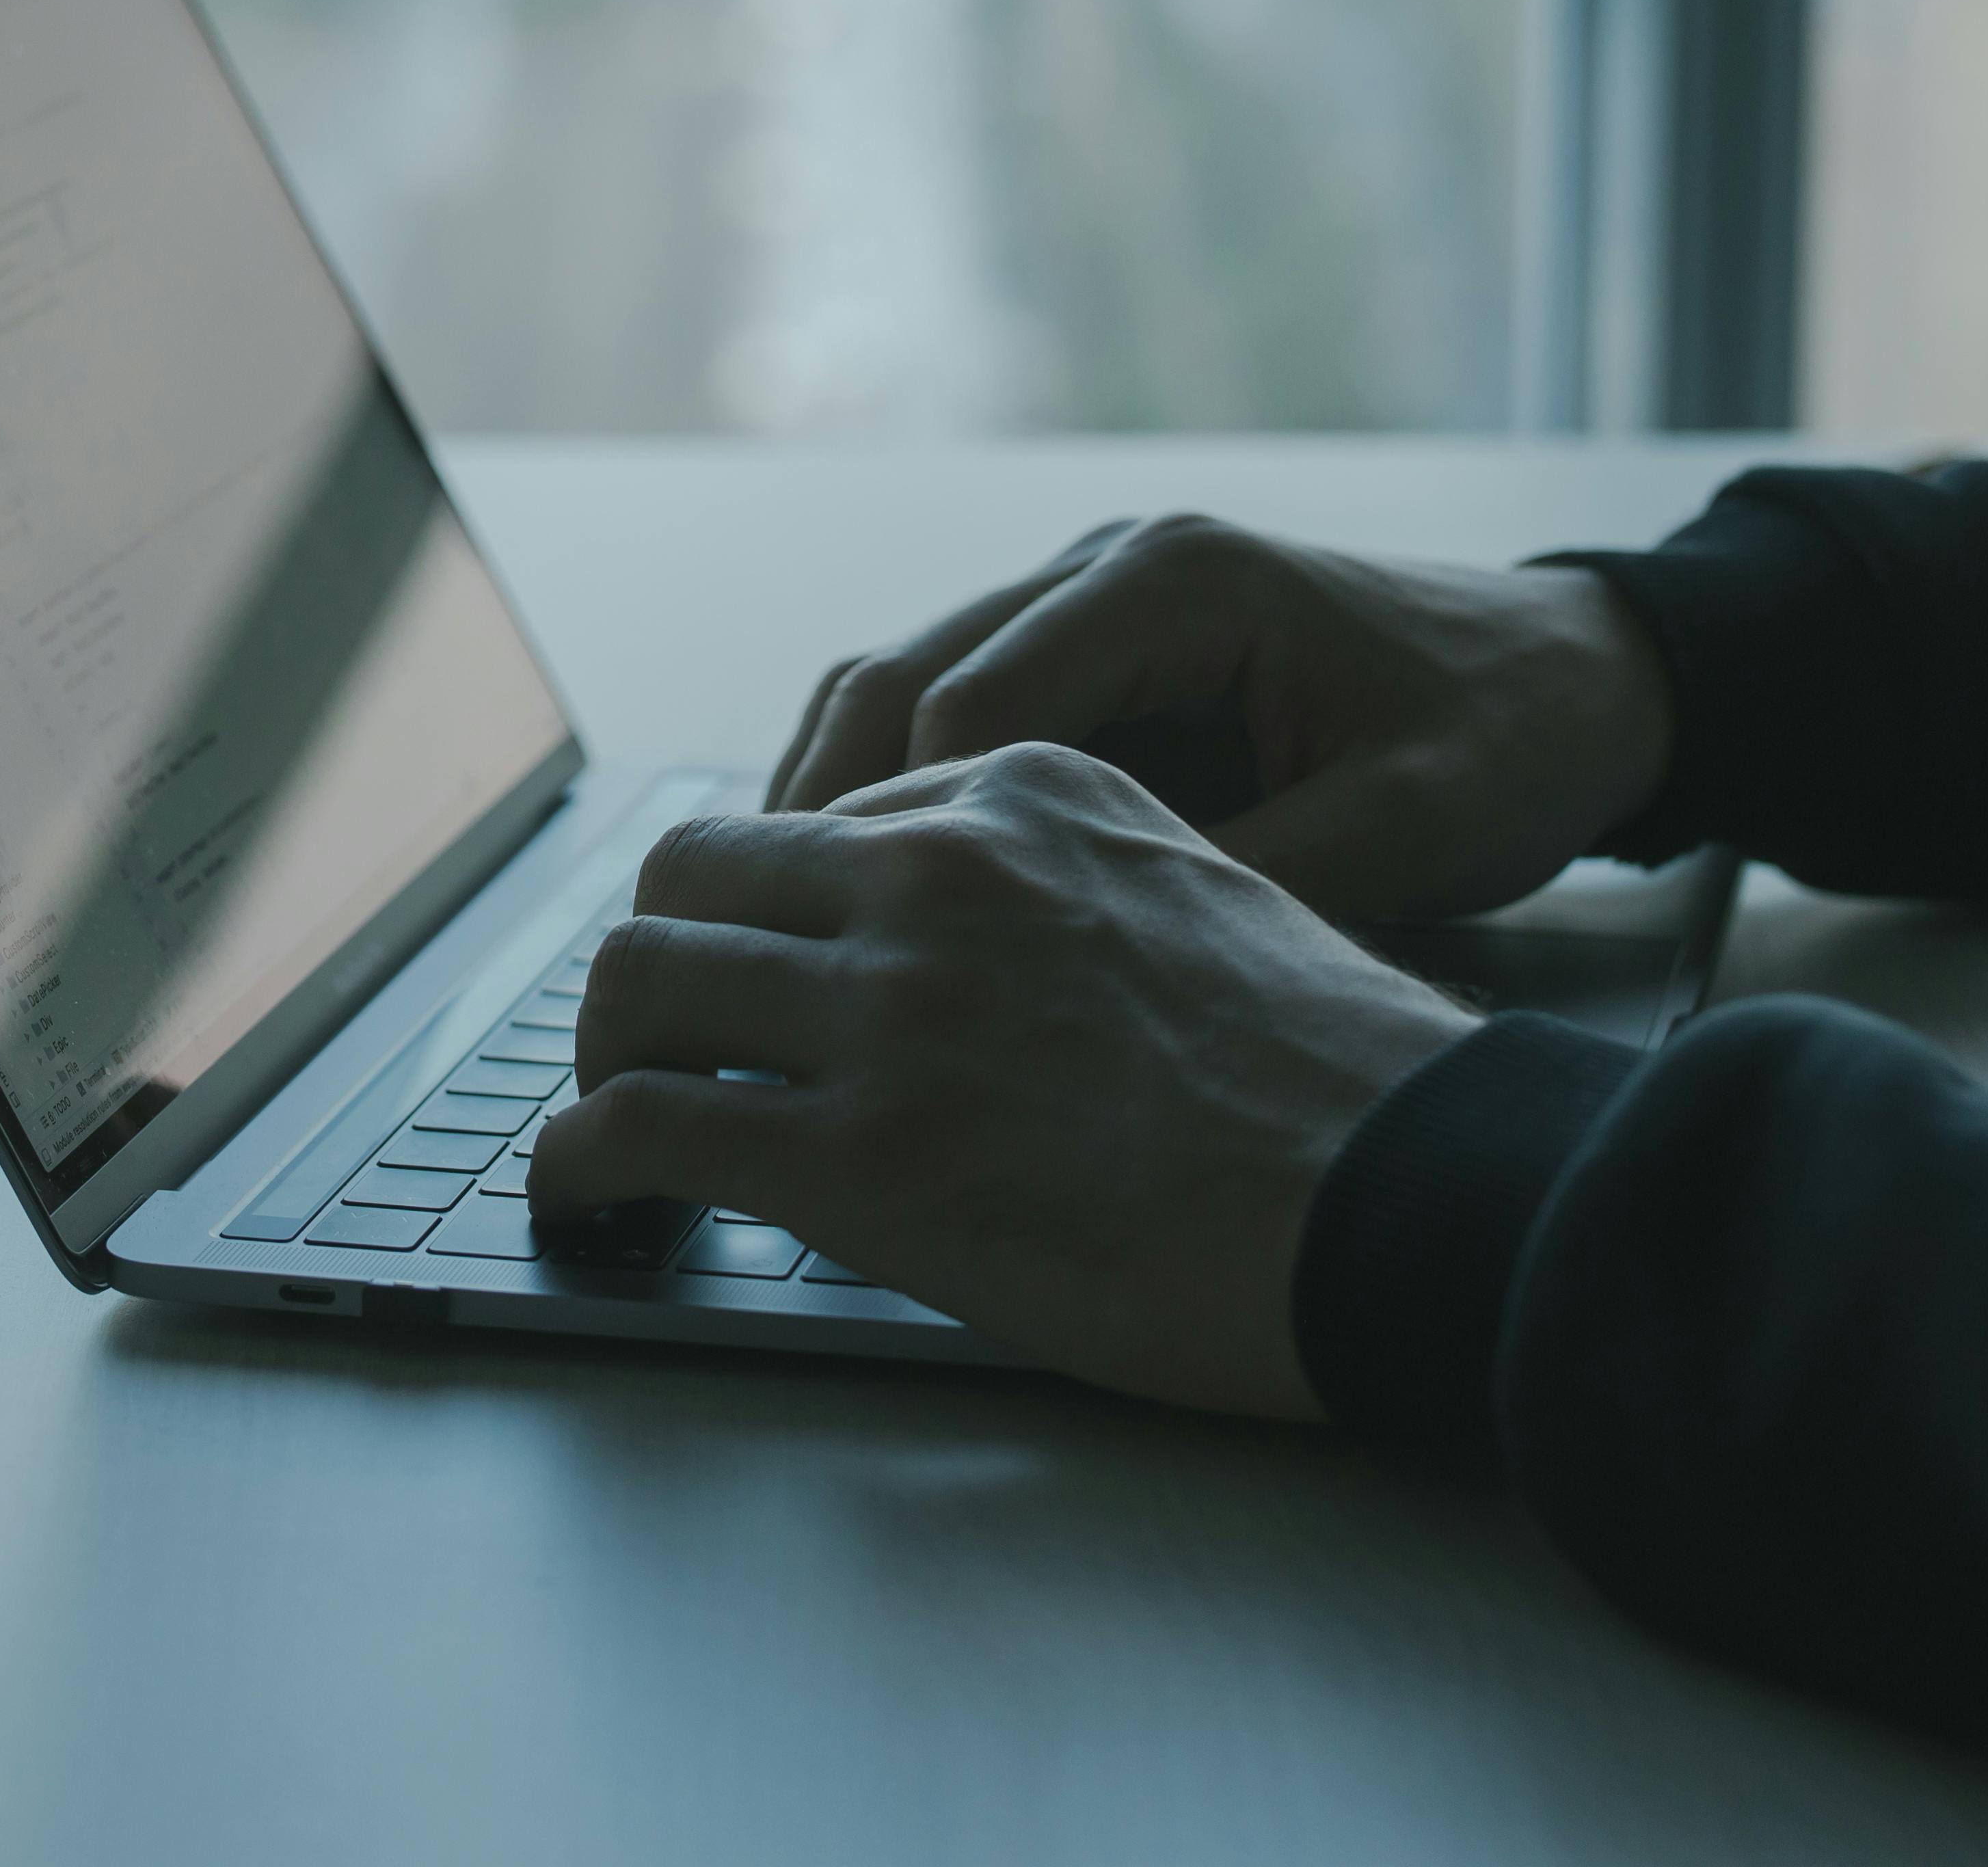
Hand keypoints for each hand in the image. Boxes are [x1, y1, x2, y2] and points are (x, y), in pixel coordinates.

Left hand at [527, 744, 1472, 1416]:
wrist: (1409, 1195)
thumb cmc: (1345, 1083)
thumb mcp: (1209, 896)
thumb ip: (1074, 895)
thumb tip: (996, 961)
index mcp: (1030, 792)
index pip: (822, 819)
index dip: (772, 911)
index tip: (760, 973)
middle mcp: (939, 872)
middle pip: (695, 871)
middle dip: (659, 957)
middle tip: (656, 1037)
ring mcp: (892, 1008)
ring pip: (639, 979)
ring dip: (601, 1053)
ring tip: (608, 1117)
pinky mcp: (858, 1151)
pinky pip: (640, 1124)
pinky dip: (578, 1161)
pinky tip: (584, 1194)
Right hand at [770, 513, 1674, 925]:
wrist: (1587, 676)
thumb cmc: (1511, 740)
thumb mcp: (1413, 826)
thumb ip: (1260, 879)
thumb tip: (1106, 973)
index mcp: (1177, 579)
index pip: (975, 695)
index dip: (897, 826)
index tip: (845, 943)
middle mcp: (1111, 566)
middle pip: (899, 674)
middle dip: (819, 810)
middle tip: (754, 943)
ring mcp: (1094, 602)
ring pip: (899, 684)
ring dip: (835, 799)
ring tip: (777, 929)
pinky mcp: (1101, 654)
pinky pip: (955, 713)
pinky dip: (895, 797)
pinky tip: (866, 896)